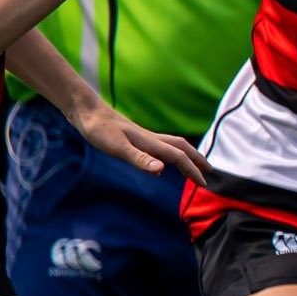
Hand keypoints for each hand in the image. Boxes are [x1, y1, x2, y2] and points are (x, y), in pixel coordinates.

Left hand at [69, 97, 207, 184]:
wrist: (86, 111)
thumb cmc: (99, 130)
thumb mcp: (118, 147)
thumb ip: (140, 159)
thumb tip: (162, 170)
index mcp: (150, 143)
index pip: (179, 158)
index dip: (193, 171)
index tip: (204, 185)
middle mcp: (150, 139)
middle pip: (182, 148)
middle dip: (197, 160)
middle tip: (210, 171)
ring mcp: (143, 138)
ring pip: (172, 147)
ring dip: (186, 156)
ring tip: (192, 166)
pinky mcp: (134, 138)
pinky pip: (159, 148)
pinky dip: (167, 157)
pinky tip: (160, 166)